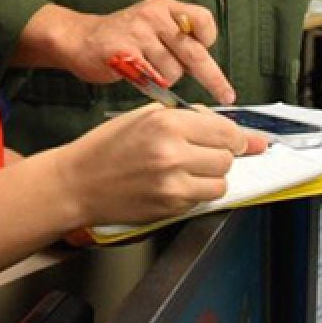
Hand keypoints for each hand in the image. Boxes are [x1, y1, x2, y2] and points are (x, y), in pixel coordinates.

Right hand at [36, 0, 235, 103]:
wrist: (79, 38)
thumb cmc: (121, 36)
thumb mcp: (151, 23)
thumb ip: (176, 37)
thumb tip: (205, 67)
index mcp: (165, 6)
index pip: (203, 20)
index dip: (208, 39)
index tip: (207, 51)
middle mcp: (154, 15)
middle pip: (195, 52)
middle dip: (213, 78)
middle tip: (225, 95)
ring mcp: (138, 33)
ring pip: (174, 72)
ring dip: (166, 80)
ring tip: (148, 71)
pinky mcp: (124, 53)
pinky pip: (152, 80)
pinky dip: (151, 85)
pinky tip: (138, 76)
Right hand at [46, 104, 267, 228]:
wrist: (77, 182)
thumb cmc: (106, 147)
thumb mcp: (144, 116)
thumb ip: (187, 118)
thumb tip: (228, 129)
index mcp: (166, 121)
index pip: (225, 130)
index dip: (238, 137)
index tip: (244, 141)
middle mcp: (172, 151)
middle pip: (227, 156)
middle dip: (221, 155)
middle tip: (202, 155)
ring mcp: (171, 182)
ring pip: (220, 181)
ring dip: (211, 177)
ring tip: (189, 171)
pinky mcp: (169, 206)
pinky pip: (202, 200)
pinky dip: (196, 193)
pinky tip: (174, 185)